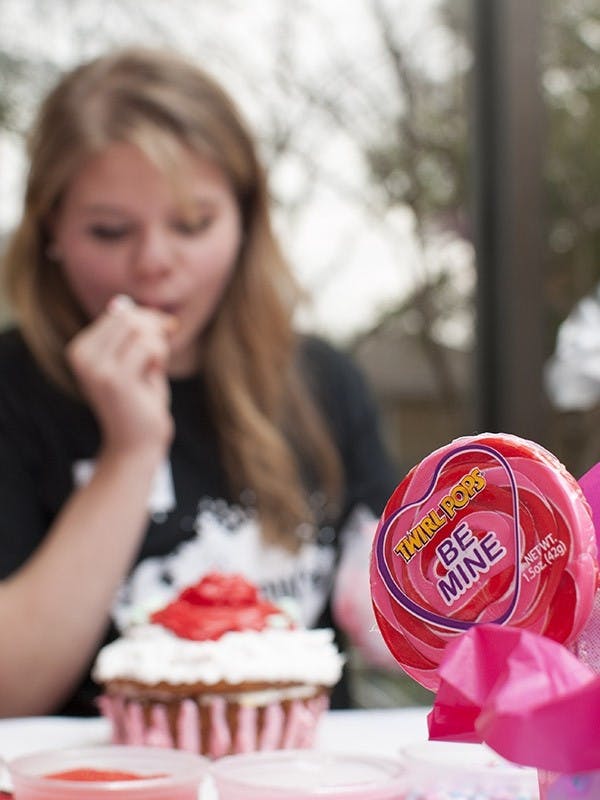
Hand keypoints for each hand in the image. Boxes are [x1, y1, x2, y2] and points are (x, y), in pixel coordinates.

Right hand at [66, 295, 177, 458]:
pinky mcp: (115, 379)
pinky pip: (149, 346)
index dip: (148, 321)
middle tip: (160, 357)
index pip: (120, 313)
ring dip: (159, 347)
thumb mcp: (132, 359)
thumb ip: (128, 332)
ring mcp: (96, 368)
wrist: (137, 444)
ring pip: (139, 329)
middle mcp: (81, 356)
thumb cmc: (139, 401)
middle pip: (129, 317)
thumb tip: (122, 302)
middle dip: (154, 331)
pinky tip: (153, 377)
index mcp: (80, 349)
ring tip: (153, 369)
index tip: (160, 339)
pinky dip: (161, 357)